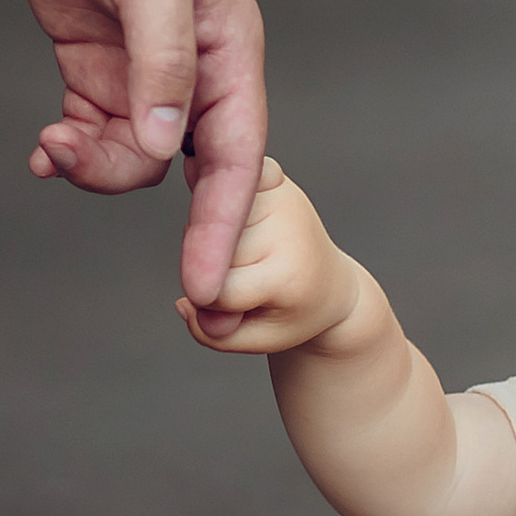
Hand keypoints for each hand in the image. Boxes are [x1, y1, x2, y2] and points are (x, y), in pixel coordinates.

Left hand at [1, 0, 268, 305]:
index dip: (221, 224)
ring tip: (52, 145)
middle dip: (138, 192)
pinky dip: (69, 153)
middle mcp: (192, 74)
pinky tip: (43, 151)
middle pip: (181, 168)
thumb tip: (168, 150)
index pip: (236, 158)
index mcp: (229, 55)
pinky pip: (92, 135)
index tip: (203, 285)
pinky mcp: (94, 66)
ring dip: (92, 166)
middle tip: (77, 174)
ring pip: (131, 158)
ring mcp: (140, 73)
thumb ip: (161, 67)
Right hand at [175, 162, 361, 354]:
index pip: (215, 293)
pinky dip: (217, 194)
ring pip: (206, 223)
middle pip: (208, 255)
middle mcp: (285, 229)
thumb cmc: (292, 312)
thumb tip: (183, 300)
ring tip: (250, 255)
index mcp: (287, 274)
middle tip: (249, 279)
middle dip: (214, 272)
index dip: (216, 309)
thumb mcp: (258, 341)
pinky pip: (219, 178)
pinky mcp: (271, 174)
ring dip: (214, 241)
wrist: (332, 285)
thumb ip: (211, 334)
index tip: (241, 310)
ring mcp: (279, 196)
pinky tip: (233, 210)